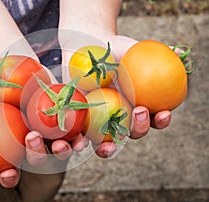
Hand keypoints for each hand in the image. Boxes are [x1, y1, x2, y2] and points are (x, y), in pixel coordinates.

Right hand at [0, 87, 88, 187]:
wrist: (21, 73)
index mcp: (13, 148)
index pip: (10, 170)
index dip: (9, 176)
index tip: (8, 173)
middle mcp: (34, 146)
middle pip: (38, 161)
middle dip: (36, 157)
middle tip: (31, 141)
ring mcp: (52, 136)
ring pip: (59, 151)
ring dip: (62, 152)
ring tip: (60, 145)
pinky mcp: (67, 124)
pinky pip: (75, 135)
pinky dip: (80, 138)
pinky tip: (82, 137)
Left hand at [60, 34, 171, 157]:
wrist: (83, 46)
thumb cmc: (110, 49)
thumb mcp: (131, 48)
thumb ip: (153, 53)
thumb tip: (177, 53)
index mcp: (136, 103)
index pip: (153, 118)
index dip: (160, 120)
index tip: (163, 113)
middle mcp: (120, 115)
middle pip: (133, 132)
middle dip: (139, 128)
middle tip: (139, 111)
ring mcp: (100, 120)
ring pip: (108, 142)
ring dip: (110, 148)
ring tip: (107, 145)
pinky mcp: (79, 122)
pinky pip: (81, 136)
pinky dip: (81, 143)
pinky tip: (80, 143)